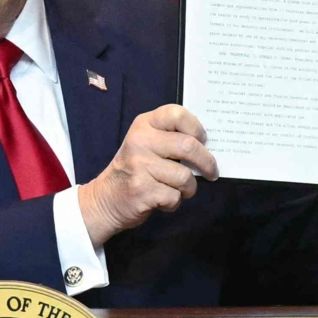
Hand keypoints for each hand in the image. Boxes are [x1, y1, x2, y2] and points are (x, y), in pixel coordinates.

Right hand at [77, 104, 217, 245]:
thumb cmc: (135, 170)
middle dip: (207, 163)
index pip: (177, 114)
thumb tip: (208, 148)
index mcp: (144, 125)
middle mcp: (140, 141)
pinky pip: (174, 196)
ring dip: (188, 188)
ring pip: (185, 177)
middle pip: (188, 146)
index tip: (203, 141)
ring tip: (178, 189)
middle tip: (211, 172)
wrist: (105, 198)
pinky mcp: (141, 190)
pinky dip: (174, 203)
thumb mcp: (146, 144)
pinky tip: (162, 200)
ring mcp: (139, 166)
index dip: (196, 128)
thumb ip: (171, 138)